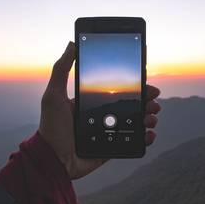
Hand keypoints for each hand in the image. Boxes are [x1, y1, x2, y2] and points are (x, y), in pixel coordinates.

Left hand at [39, 41, 160, 179]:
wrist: (53, 160)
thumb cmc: (51, 127)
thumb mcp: (53, 95)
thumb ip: (61, 69)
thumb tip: (71, 44)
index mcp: (92, 102)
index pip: (117, 90)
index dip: (133, 86)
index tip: (145, 80)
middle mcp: (102, 115)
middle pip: (130, 104)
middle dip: (146, 100)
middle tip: (153, 99)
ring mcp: (108, 132)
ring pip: (135, 122)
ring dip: (148, 117)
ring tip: (152, 116)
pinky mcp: (112, 148)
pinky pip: (132, 142)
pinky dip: (145, 138)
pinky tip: (149, 134)